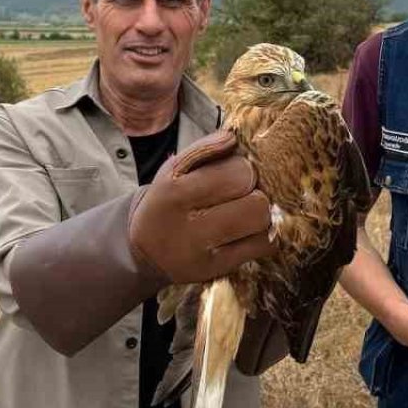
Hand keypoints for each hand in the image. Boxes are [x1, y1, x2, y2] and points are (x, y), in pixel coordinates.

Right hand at [129, 131, 277, 282]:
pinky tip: (249, 229)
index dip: (245, 168)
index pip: (238, 174)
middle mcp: (189, 227)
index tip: (236, 172)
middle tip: (243, 192)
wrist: (144, 252)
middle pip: (256, 202)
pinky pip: (263, 247)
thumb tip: (234, 137)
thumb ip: (204, 149)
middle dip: (256, 191)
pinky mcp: (218, 270)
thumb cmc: (168, 202)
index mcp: (175, 192)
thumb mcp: (173, 170)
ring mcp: (205, 253)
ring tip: (245, 209)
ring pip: (262, 225)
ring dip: (261, 212)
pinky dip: (264, 234)